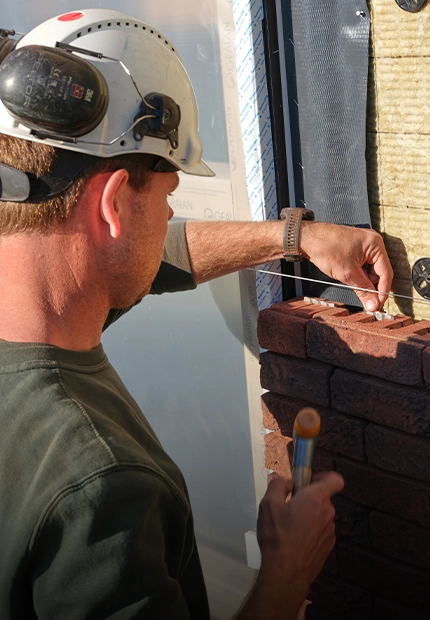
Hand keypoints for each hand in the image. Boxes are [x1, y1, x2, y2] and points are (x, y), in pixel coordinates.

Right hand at [234, 473, 343, 619]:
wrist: (286, 572)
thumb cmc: (277, 536)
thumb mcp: (268, 504)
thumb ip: (278, 485)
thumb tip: (288, 483)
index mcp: (316, 498)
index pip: (335, 479)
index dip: (324, 476)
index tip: (309, 481)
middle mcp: (327, 513)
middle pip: (323, 498)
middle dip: (308, 499)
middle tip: (289, 507)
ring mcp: (330, 531)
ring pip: (321, 515)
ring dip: (309, 516)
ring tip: (290, 527)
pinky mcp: (328, 546)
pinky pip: (321, 531)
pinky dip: (311, 532)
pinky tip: (296, 541)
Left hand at [300, 222, 392, 311]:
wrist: (307, 238)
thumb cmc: (325, 248)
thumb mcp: (347, 273)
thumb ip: (363, 290)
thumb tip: (373, 305)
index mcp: (376, 245)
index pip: (386, 273)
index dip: (382, 292)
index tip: (377, 305)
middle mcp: (372, 244)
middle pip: (378, 272)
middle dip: (368, 284)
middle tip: (358, 292)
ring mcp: (363, 246)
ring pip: (368, 271)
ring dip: (359, 279)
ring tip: (345, 276)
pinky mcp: (354, 250)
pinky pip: (360, 266)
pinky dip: (354, 274)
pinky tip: (344, 272)